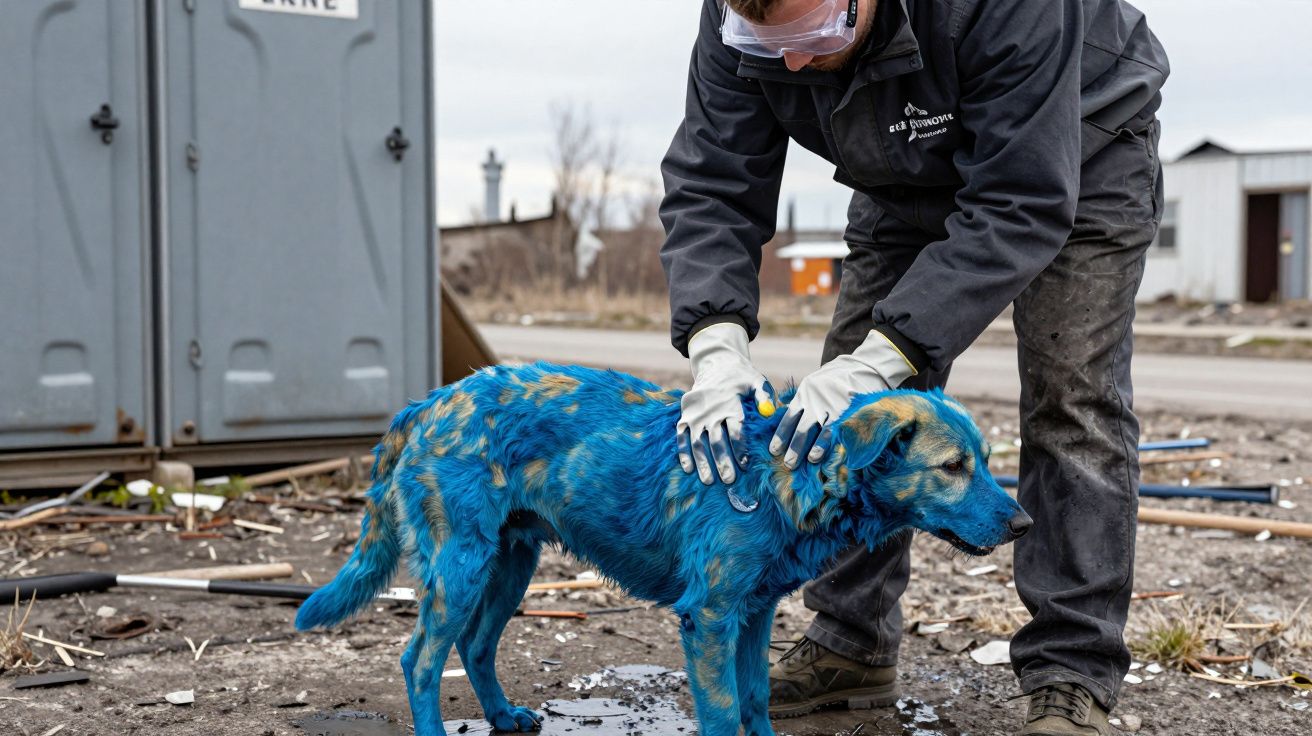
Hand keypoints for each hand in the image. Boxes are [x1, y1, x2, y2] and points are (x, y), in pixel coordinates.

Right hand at [678, 323, 774, 484]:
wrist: (716, 364)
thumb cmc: (741, 378)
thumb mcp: (756, 381)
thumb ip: (764, 397)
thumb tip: (769, 414)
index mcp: (729, 403)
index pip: (735, 430)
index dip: (740, 449)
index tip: (745, 465)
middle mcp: (710, 410)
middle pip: (716, 440)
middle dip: (722, 462)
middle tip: (729, 480)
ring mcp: (695, 414)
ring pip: (697, 442)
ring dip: (703, 463)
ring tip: (710, 481)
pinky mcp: (684, 416)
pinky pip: (681, 437)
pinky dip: (684, 453)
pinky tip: (689, 469)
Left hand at [770, 330, 916, 468]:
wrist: (865, 367)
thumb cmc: (836, 381)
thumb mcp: (814, 386)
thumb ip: (803, 404)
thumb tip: (788, 429)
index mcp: (805, 394)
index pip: (789, 418)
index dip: (781, 436)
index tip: (774, 451)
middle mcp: (818, 401)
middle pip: (803, 429)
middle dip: (795, 448)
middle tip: (789, 464)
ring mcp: (836, 407)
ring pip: (823, 433)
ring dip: (815, 450)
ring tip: (811, 461)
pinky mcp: (852, 412)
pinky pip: (842, 432)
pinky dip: (837, 445)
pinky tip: (834, 455)